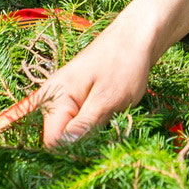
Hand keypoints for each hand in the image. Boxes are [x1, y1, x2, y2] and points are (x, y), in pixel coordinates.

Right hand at [38, 0, 188, 144]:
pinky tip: (112, 117)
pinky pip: (81, 122)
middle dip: (83, 144)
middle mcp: (54, 98)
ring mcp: (66, 99)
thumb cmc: (124, 63)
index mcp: (56, 96)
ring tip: (113, 121)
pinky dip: (96, 125)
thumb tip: (63, 147)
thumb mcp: (108, 98)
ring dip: (92, 134)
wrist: (137, 36)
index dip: (71, 151)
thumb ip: (85, 124)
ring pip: (72, 132)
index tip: (95, 151)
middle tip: (109, 134)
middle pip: (59, 138)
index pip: (51, 140)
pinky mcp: (79, 100)